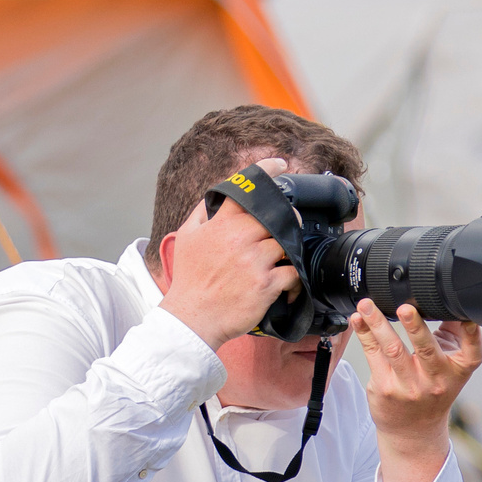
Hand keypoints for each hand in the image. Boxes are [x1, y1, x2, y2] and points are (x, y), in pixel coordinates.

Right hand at [155, 157, 300, 348]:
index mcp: (222, 224)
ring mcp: (254, 261)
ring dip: (290, 249)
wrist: (193, 317)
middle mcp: (239, 238)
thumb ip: (203, 213)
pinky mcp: (266, 284)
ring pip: (287, 243)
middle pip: (277, 216)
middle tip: (287, 226)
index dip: (267, 171)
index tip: (280, 164)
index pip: (246, 189)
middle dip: (287, 219)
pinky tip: (288, 283)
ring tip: (284, 258)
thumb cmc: (190, 278)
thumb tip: (217, 198)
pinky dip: (294, 277)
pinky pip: (293, 272)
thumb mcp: (187, 237)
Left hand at [352, 298, 481, 481]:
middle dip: (415, 327)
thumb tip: (448, 301)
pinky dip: (364, 334)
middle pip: (426, 350)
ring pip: (392, 350)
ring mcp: (408, 386)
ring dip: (378, 324)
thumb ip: (454, 335)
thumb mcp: (451, 367)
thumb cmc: (434, 390)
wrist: (414, 430)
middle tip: (405, 308)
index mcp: (457, 372)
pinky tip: (358, 320)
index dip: (471, 334)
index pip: (472, 353)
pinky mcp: (384, 388)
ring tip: (367, 305)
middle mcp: (435, 381)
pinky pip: (372, 355)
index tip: (466, 317)